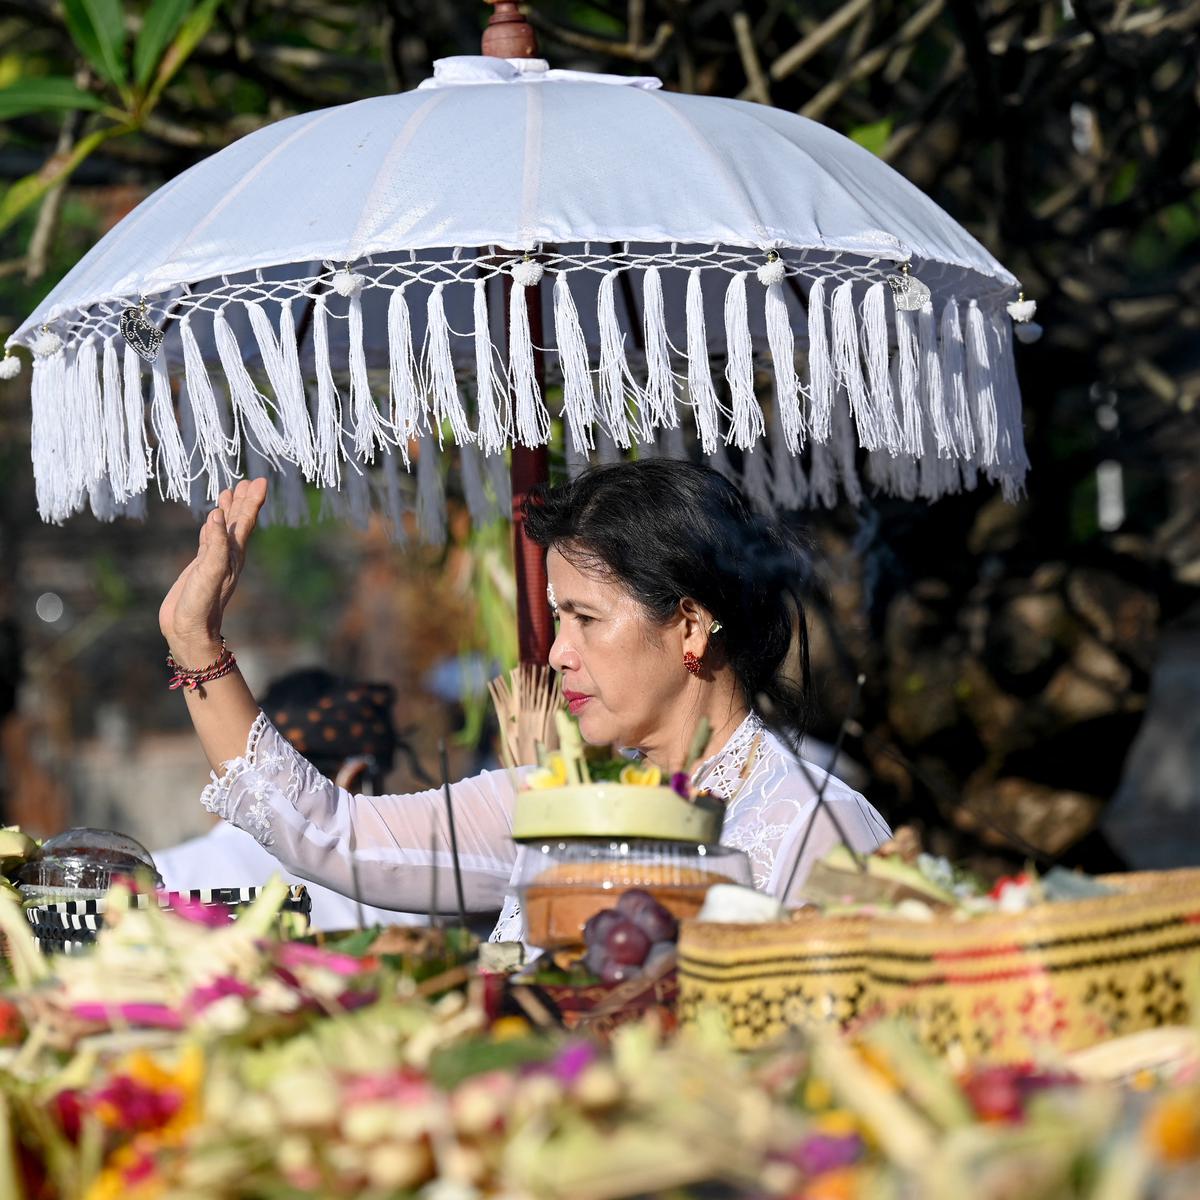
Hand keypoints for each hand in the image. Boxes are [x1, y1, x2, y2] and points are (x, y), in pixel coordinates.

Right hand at [159, 478, 267, 664]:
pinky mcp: (201, 566)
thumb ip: (215, 544)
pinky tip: (212, 519)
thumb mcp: (210, 572)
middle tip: (249, 481)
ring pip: (224, 528)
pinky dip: (212, 526)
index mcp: (234, 554)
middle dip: (243, 500)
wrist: (190, 630)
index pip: (246, 521)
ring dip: (229, 510)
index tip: (261, 480)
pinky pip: (209, 539)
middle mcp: (228, 554)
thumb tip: (218, 515)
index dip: (253, 501)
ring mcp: (214, 560)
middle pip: (239, 521)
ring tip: (229, 491)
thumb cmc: (201, 604)